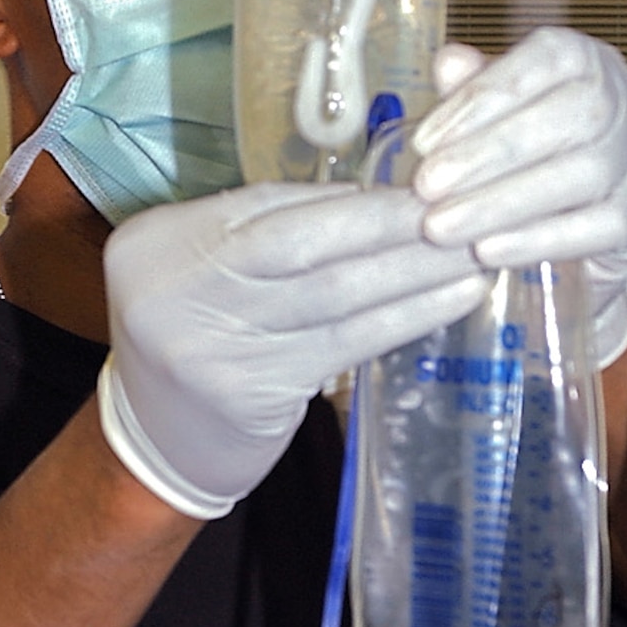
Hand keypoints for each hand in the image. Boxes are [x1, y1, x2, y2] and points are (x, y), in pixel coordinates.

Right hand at [99, 182, 487, 518]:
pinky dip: (405, 316)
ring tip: (473, 252)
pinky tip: (452, 300)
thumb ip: (260, 233)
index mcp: (155, 243)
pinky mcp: (251, 394)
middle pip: (298, 242)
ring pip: (331, 294)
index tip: (418, 184)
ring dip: (412, 270)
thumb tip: (370, 198)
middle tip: (461, 207)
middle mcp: (170, 290)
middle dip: (387, 223)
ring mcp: (207, 346)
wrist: (154, 441)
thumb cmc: (195, 337)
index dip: (348, 197)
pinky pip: (345, 343)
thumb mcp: (200, 271)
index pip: (265, 203)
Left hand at [411, 28, 626, 368]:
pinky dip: (536, 240)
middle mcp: (624, 103)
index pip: (548, 59)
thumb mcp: (499, 110)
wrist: (586, 217)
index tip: (424, 140)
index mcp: (587, 61)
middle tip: (427, 187)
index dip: (484, 95)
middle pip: (570, 117)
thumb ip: (475, 86)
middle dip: (488, 153)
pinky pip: (595, 229)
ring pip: (582, 175)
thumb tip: (448, 65)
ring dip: (502, 202)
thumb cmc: (535, 149)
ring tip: (442, 225)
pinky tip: (486, 250)